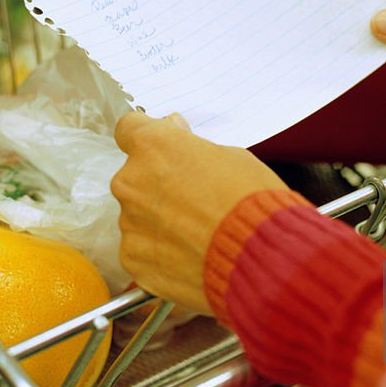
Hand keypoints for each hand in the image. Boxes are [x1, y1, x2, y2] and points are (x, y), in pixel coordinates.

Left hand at [111, 112, 288, 312]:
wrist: (257, 256)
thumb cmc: (250, 201)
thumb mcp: (231, 157)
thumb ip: (191, 147)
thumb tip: (176, 133)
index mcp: (153, 147)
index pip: (129, 128)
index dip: (149, 141)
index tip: (163, 152)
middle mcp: (131, 181)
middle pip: (135, 177)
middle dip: (158, 186)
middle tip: (194, 201)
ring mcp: (128, 222)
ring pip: (138, 216)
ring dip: (160, 221)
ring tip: (198, 234)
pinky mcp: (133, 258)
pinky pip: (141, 249)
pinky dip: (160, 253)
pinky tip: (190, 256)